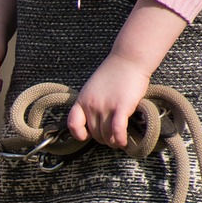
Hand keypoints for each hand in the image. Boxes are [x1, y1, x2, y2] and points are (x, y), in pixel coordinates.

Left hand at [67, 0, 187, 149]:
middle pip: (94, 133)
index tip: (88, 135)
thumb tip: (95, 119)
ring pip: (106, 135)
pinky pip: (117, 130)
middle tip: (112, 138)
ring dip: (113, 142)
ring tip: (119, 142)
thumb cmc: (114, 73)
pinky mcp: (120, 107)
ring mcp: (105, 107)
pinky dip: (120, 139)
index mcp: (82, 100)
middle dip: (103, 139)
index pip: (72, 124)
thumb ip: (91, 102)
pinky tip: (124, 142)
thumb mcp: (93, 88)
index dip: (79, 134)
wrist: (128, 60)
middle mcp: (91, 105)